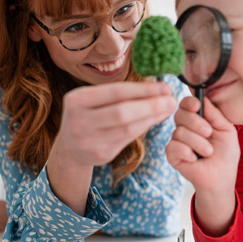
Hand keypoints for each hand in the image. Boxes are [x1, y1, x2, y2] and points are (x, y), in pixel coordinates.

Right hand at [47, 81, 176, 214]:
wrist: (70, 147)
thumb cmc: (90, 115)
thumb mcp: (94, 99)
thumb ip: (120, 93)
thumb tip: (159, 88)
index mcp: (77, 100)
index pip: (116, 92)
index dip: (143, 89)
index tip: (165, 87)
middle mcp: (79, 121)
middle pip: (122, 112)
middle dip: (151, 105)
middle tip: (171, 100)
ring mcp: (88, 140)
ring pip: (127, 128)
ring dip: (152, 118)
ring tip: (168, 109)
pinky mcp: (100, 154)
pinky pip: (127, 139)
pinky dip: (144, 128)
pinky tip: (155, 120)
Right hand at [166, 96, 239, 235]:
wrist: (222, 177)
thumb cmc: (225, 154)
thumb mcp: (226, 129)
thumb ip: (214, 113)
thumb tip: (202, 95)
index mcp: (197, 119)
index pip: (187, 104)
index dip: (189, 102)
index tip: (197, 105)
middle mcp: (185, 128)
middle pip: (180, 114)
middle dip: (196, 122)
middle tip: (208, 133)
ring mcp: (177, 141)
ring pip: (179, 132)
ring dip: (197, 142)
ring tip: (208, 152)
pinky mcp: (172, 155)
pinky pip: (173, 146)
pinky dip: (187, 152)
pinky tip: (194, 159)